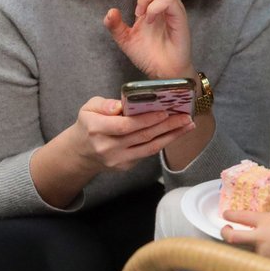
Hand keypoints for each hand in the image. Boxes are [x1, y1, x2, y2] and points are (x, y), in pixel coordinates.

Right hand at [69, 96, 195, 171]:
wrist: (81, 152)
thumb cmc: (88, 124)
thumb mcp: (89, 107)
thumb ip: (104, 104)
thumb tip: (120, 106)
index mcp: (96, 129)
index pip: (125, 125)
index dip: (146, 120)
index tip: (164, 111)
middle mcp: (108, 147)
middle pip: (142, 136)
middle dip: (166, 126)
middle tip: (185, 117)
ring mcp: (117, 160)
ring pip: (149, 148)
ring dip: (171, 136)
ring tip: (188, 125)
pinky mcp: (125, 166)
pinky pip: (147, 153)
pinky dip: (163, 142)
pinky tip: (175, 133)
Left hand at [104, 0, 193, 79]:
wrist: (163, 73)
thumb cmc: (149, 55)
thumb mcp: (125, 39)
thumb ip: (115, 25)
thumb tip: (110, 11)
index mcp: (151, 1)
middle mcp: (164, 0)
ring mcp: (173, 7)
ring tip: (139, 13)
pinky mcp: (179, 17)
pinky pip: (169, 0)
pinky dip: (154, 7)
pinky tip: (148, 20)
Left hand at [220, 210, 269, 264]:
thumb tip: (263, 228)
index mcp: (266, 221)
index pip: (242, 216)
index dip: (231, 215)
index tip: (226, 215)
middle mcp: (260, 236)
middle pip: (232, 236)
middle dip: (225, 233)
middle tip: (225, 230)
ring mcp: (262, 252)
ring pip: (249, 251)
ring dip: (255, 249)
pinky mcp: (267, 266)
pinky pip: (261, 262)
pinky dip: (266, 260)